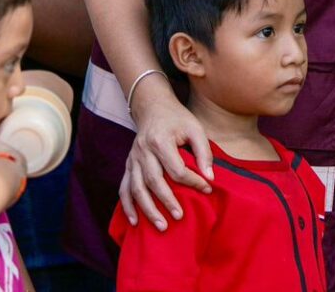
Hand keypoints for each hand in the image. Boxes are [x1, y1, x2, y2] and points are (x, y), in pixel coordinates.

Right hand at [119, 82, 212, 230]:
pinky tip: (135, 222)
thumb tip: (210, 178)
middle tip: (180, 217)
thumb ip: (204, 152)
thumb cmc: (177, 119)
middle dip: (167, 201)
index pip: (177, 168)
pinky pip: (124, 188)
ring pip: (136, 188)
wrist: (153, 107)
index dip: (193, 181)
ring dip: (148, 209)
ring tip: (161, 226)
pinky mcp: (128, 165)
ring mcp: (133, 159)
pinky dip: (128, 206)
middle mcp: (143, 151)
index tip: (207, 189)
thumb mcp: (195, 128)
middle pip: (154, 181)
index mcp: (160, 140)